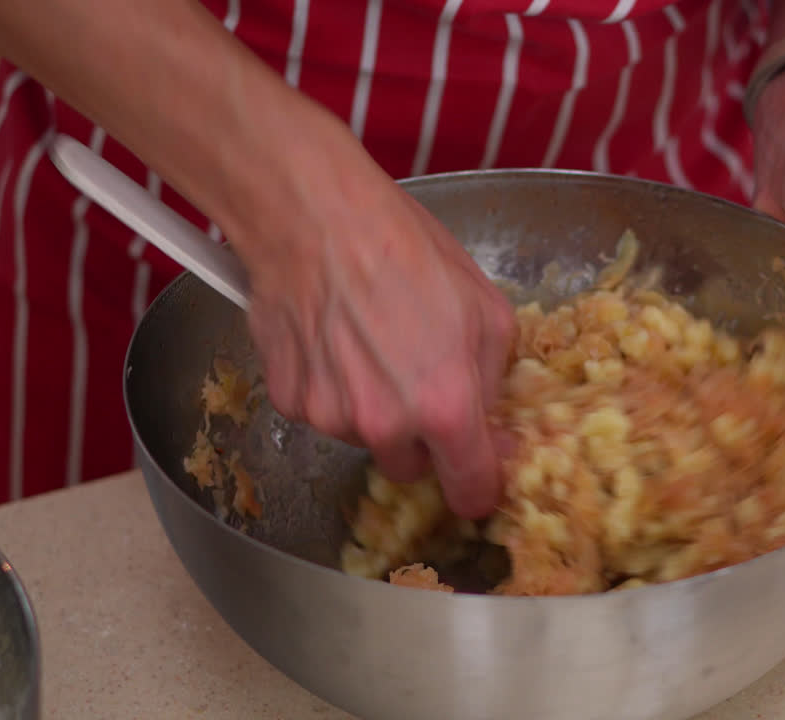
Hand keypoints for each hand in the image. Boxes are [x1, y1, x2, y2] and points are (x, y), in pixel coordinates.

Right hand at [228, 133, 516, 519]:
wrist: (315, 217)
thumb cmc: (405, 249)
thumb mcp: (486, 307)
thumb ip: (495, 378)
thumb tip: (491, 419)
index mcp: (446, 406)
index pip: (470, 490)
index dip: (478, 486)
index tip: (478, 474)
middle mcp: (386, 424)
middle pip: (412, 468)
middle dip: (422, 438)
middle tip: (420, 380)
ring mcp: (331, 416)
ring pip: (364, 438)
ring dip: (374, 409)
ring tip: (373, 343)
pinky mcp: (290, 401)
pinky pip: (323, 413)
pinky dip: (332, 389)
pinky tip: (336, 340)